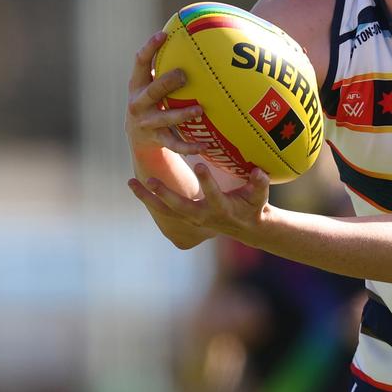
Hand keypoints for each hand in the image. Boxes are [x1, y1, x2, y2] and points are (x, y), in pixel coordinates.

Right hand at [125, 31, 207, 156]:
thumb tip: (193, 35)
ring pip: (164, 118)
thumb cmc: (153, 99)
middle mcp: (138, 103)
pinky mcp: (157, 140)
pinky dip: (189, 146)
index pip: (140, 63)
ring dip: (181, 114)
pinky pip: (174, 144)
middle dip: (166, 83)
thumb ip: (166, 63)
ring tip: (199, 110)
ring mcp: (147, 122)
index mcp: (137, 84)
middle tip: (183, 74)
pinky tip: (205, 145)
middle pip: (151, 92)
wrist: (139, 137)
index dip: (149, 48)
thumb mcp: (152, 82)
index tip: (162, 35)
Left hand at [128, 164, 270, 242]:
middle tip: (150, 180)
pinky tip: (135, 186)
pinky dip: (149, 200)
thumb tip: (259, 171)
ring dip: (147, 198)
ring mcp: (191, 219)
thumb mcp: (259, 196)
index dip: (207, 181)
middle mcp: (203, 216)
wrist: (245, 227)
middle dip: (165, 194)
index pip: (214, 194)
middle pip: (180, 206)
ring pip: (165, 210)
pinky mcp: (184, 218)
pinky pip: (162, 210)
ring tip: (131, 183)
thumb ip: (259, 183)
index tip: (200, 164)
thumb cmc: (253, 206)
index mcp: (222, 208)